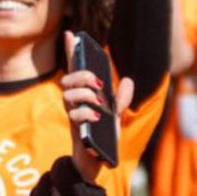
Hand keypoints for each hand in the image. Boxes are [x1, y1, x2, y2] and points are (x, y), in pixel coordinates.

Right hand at [60, 32, 134, 183]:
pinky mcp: (75, 128)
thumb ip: (122, 99)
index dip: (71, 51)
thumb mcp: (116, 116)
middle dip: (82, 76)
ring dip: (85, 94)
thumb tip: (128, 80)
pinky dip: (86, 112)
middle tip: (99, 83)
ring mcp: (73, 115)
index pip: (74, 70)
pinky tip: (97, 116)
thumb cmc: (102, 137)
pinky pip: (74, 115)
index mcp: (83, 96)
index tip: (71, 33)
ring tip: (99, 102)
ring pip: (68, 95)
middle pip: (67, 79)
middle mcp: (74, 103)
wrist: (95, 161)